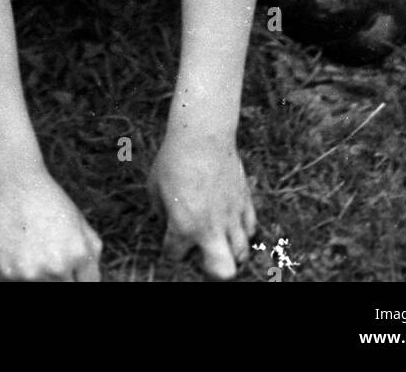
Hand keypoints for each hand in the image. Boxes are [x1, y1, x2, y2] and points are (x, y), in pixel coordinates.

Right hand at [0, 168, 102, 280]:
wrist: (16, 181)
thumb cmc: (51, 203)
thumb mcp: (81, 225)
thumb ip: (91, 259)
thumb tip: (88, 283)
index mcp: (78, 255)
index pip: (86, 286)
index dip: (77, 277)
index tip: (70, 270)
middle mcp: (56, 267)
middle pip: (63, 288)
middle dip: (59, 276)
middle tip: (48, 250)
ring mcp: (29, 272)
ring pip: (38, 286)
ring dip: (36, 275)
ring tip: (31, 248)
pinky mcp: (5, 272)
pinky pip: (15, 281)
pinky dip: (16, 270)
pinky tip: (16, 247)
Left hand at [148, 134, 256, 279]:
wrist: (202, 134)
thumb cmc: (174, 159)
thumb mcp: (155, 187)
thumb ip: (161, 211)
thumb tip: (168, 220)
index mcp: (184, 227)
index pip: (174, 255)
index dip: (169, 250)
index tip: (170, 239)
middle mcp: (210, 228)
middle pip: (223, 272)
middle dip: (211, 272)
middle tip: (203, 258)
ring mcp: (231, 216)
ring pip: (242, 253)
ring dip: (230, 253)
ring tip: (220, 243)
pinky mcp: (245, 201)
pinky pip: (250, 228)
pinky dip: (242, 231)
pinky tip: (231, 223)